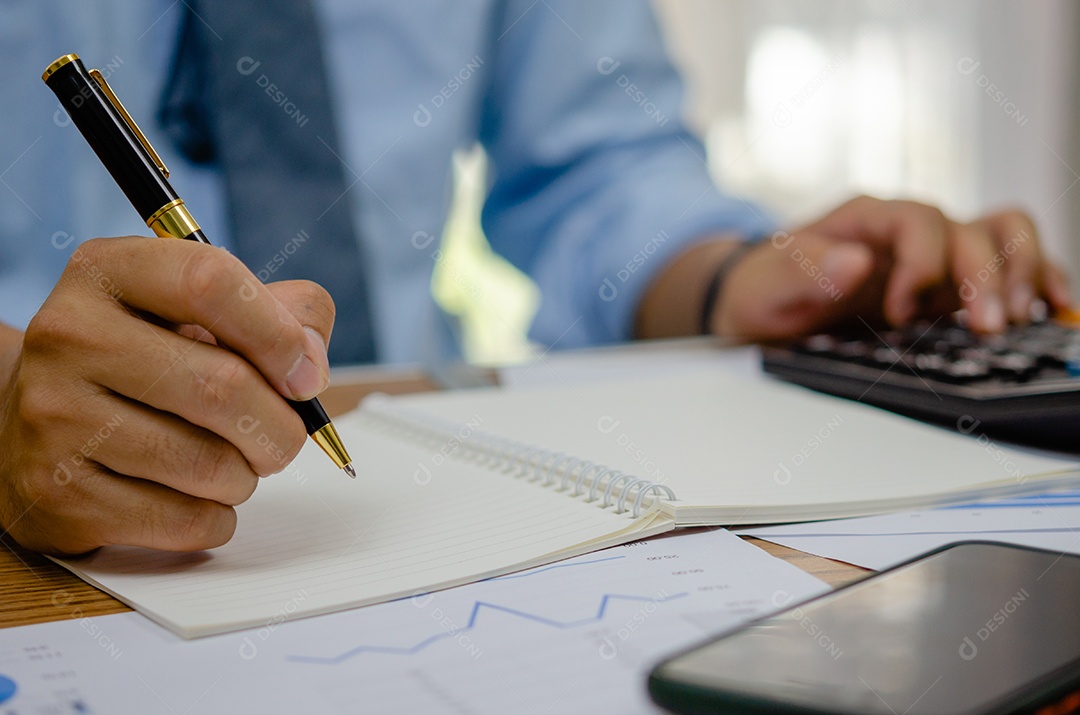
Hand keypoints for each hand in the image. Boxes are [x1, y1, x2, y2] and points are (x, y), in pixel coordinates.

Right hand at [0, 237, 333, 554]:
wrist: (42, 432)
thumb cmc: (151, 366)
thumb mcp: (208, 315)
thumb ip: (284, 314)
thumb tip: (308, 367)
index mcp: (110, 272)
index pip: (211, 281)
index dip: (278, 334)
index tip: (304, 376)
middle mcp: (70, 334)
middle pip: (221, 386)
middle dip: (279, 427)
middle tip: (281, 438)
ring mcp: (54, 415)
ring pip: (209, 464)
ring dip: (246, 476)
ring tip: (226, 463)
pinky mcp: (57, 493)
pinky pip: (185, 520)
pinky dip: (216, 518)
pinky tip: (193, 497)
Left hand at [714, 196, 1071, 339]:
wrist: (762, 298)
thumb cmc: (765, 285)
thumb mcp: (768, 282)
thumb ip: (805, 270)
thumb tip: (855, 263)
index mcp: (866, 218)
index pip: (918, 222)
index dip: (920, 265)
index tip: (900, 312)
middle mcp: (909, 229)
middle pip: (971, 231)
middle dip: (985, 279)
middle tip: (988, 329)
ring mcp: (934, 252)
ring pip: (1001, 236)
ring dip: (1020, 273)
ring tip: (1020, 318)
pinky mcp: (947, 281)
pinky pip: (1005, 262)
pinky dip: (1033, 279)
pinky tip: (1049, 307)